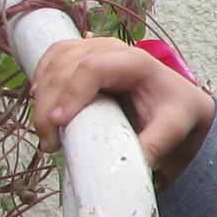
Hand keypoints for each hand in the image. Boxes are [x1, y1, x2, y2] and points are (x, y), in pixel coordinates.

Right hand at [29, 36, 216, 175]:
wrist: (175, 101)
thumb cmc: (174, 112)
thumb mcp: (172, 130)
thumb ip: (153, 146)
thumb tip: (125, 169)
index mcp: (135, 62)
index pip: (92, 68)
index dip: (70, 92)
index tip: (57, 123)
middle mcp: (111, 48)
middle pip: (66, 66)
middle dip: (49, 104)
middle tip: (49, 142)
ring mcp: (93, 47)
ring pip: (53, 62)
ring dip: (42, 95)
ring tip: (46, 132)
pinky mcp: (80, 55)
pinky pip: (51, 61)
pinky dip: (41, 82)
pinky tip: (42, 107)